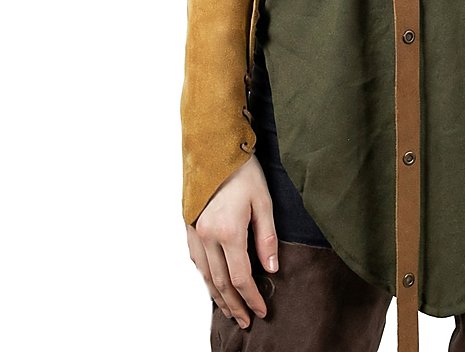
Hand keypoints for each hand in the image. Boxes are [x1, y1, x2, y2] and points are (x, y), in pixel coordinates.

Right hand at [186, 155, 277, 328]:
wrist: (215, 147)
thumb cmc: (243, 170)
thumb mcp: (264, 201)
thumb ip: (267, 237)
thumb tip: (271, 268)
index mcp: (228, 232)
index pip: (241, 277)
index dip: (251, 298)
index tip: (261, 311)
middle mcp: (207, 236)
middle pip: (220, 283)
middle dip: (234, 305)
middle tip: (245, 320)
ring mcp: (195, 232)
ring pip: (205, 275)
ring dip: (217, 296)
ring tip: (229, 311)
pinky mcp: (189, 225)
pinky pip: (196, 260)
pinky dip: (205, 277)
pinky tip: (212, 283)